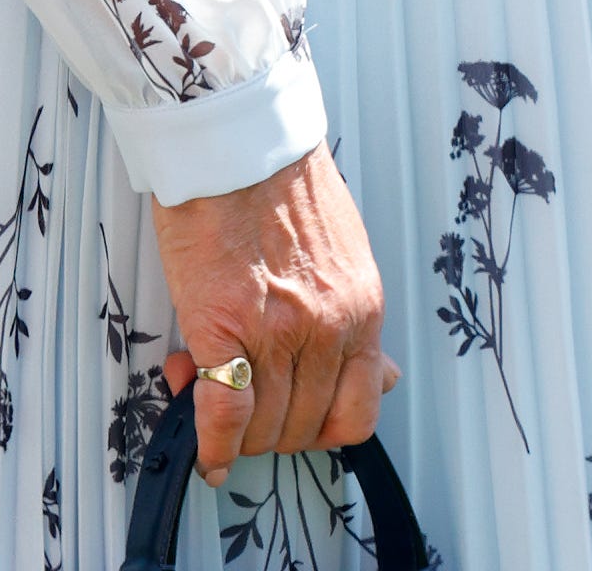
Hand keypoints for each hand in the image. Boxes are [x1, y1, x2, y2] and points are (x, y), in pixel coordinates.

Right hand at [153, 145, 393, 484]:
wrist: (240, 142)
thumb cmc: (283, 186)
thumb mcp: (348, 254)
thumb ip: (359, 321)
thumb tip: (385, 377)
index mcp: (362, 307)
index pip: (356, 412)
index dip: (320, 429)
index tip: (296, 421)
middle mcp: (329, 326)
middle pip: (302, 427)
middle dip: (269, 429)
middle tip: (244, 400)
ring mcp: (279, 330)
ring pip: (262, 428)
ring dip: (235, 431)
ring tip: (213, 387)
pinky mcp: (224, 325)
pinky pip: (222, 414)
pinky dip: (211, 444)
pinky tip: (206, 449)